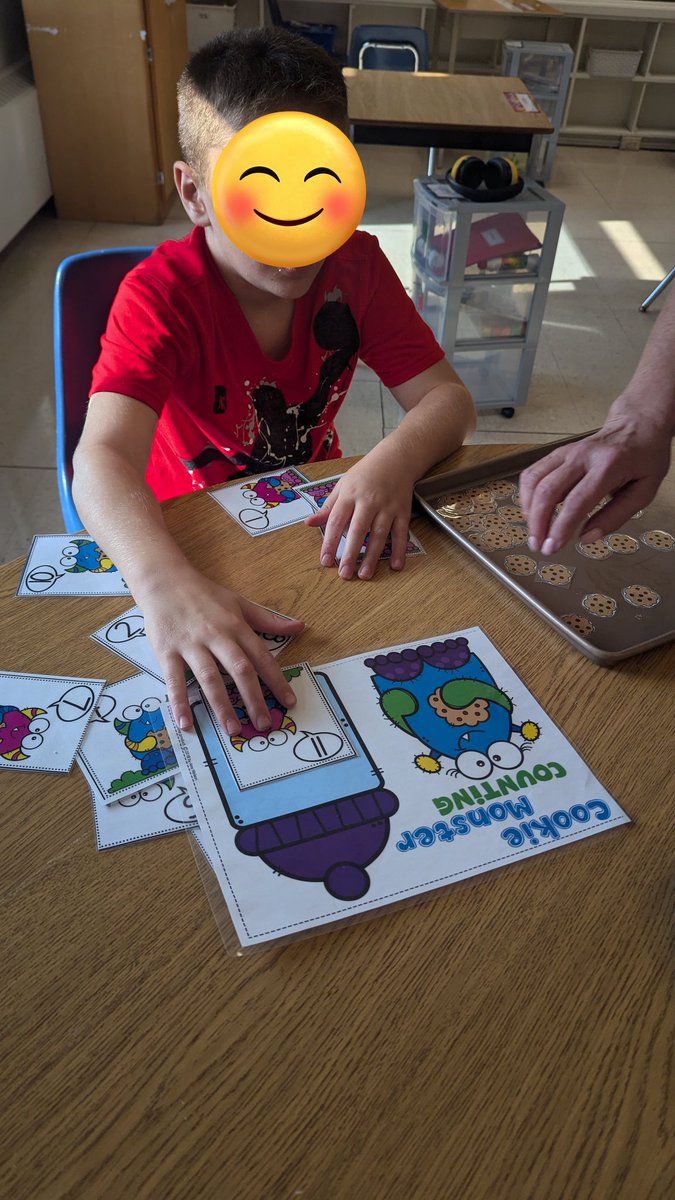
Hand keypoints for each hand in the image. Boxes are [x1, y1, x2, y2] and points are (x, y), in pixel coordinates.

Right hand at [137, 566, 304, 733]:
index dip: (277, 680)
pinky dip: (179, 702)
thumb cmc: (204, 595)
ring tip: (232, 729)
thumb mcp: (240, 603)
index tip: (288, 702)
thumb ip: (269, 620)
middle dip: (254, 698)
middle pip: (239, 670)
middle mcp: (216, 636)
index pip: (262, 657)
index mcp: (236, 626)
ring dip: (222, 705)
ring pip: (210, 678)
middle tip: (264, 724)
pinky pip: (174, 680)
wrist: (164, 580)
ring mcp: (191, 644)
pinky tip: (186, 723)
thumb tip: (301, 627)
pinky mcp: (167, 651)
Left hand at [305, 455, 414, 579]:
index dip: (329, 542)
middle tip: (344, 574)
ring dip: (372, 556)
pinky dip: (399, 549)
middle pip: (358, 531)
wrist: (396, 459)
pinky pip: (401, 533)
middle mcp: (368, 502)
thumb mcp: (342, 485)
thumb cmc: (365, 474)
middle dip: (351, 554)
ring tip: (365, 575)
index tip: (325, 561)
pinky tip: (395, 565)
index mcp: (349, 495)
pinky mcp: (402, 511)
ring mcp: (387, 507)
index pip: (336, 521)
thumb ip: (327, 507)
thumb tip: (308, 523)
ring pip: (379, 534)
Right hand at [519, 415, 671, 553]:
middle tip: (538, 546)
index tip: (553, 547)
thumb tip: (587, 538)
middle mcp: (583, 456)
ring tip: (534, 532)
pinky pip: (533, 473)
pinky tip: (532, 511)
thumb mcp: (644, 491)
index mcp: (608, 466)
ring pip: (534, 480)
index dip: (560, 527)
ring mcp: (567, 452)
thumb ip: (616, 516)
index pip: (576, 501)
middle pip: (548, 490)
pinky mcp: (558, 453)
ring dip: (529, 510)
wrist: (638, 425)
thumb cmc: (645, 457)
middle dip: (538, 523)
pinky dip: (527, 495)